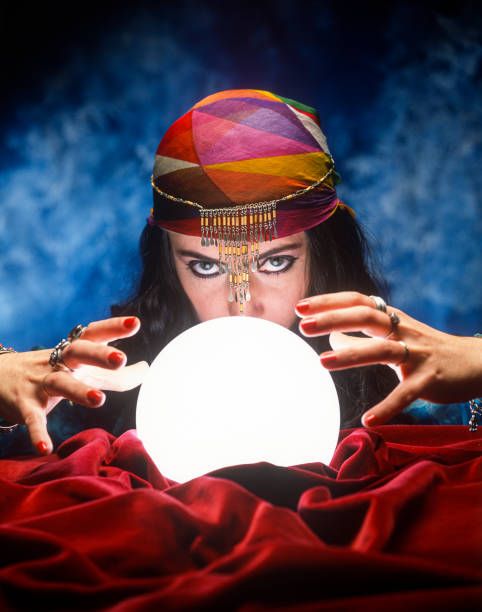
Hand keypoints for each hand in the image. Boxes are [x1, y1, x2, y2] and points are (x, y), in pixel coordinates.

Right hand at [0, 317, 147, 454]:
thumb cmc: (50, 370)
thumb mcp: (80, 368)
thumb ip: (114, 374)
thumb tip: (147, 369)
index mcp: (73, 351)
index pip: (93, 334)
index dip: (113, 327)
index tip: (134, 323)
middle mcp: (57, 362)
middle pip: (78, 352)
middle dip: (99, 354)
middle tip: (121, 359)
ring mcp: (40, 382)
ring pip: (59, 382)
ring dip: (78, 390)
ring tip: (100, 400)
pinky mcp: (24, 404)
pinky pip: (32, 418)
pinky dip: (37, 432)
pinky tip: (46, 447)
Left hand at [295, 292, 481, 425]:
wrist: (476, 362)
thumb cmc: (426, 348)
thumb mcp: (394, 336)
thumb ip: (362, 335)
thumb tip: (330, 334)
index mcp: (392, 318)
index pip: (358, 301)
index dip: (330, 301)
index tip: (300, 306)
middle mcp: (403, 330)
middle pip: (366, 317)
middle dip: (334, 318)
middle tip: (303, 325)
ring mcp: (417, 354)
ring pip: (383, 350)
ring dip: (351, 355)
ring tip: (322, 362)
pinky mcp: (429, 380)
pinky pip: (407, 393)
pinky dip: (388, 407)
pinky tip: (368, 420)